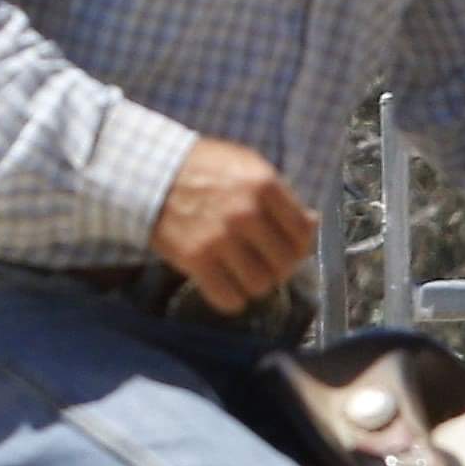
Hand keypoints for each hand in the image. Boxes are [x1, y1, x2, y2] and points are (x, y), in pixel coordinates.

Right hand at [151, 137, 317, 313]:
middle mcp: (246, 212)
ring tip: (242, 274)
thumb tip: (313, 223)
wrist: (151, 174)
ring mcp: (221, 238)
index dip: (299, 247)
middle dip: (277, 269)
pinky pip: (228, 299)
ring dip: (253, 285)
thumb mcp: (247, 167)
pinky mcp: (196, 259)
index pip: (302, 233)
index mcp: (263, 185)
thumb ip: (280, 196)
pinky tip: (224, 285)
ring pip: (260, 285)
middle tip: (263, 264)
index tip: (287, 249)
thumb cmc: (203, 169)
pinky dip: (230, 299)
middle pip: (284, 264)